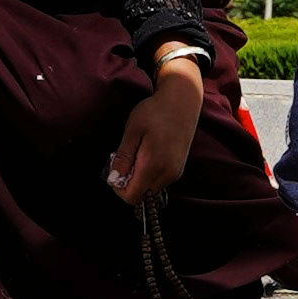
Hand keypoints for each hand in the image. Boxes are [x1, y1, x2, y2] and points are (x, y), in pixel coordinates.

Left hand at [107, 59, 207, 205]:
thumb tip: (114, 178)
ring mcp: (175, 172)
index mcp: (153, 166)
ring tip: (139, 152)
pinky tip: (149, 152)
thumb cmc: (154, 112)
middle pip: (141, 194)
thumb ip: (124, 157)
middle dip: (129, 182)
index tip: (115, 169)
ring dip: (139, 177)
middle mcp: (167, 174)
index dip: (118, 188)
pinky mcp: (179, 168)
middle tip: (126, 157)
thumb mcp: (133, 130)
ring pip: (150, 188)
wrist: (183, 101)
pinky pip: (159, 180)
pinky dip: (150, 173)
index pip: (131, 196)